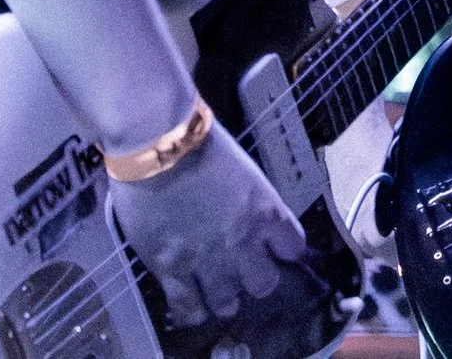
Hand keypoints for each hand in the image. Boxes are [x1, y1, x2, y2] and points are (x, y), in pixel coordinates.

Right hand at [106, 123, 308, 330]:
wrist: (158, 143)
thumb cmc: (198, 142)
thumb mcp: (241, 167)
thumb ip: (249, 198)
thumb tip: (246, 208)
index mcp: (265, 210)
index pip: (293, 247)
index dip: (284, 251)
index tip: (275, 250)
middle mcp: (242, 240)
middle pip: (264, 283)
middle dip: (255, 279)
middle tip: (242, 272)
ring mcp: (207, 258)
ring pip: (227, 302)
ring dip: (223, 298)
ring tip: (215, 292)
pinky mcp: (172, 267)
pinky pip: (188, 305)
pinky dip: (192, 310)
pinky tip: (192, 306)